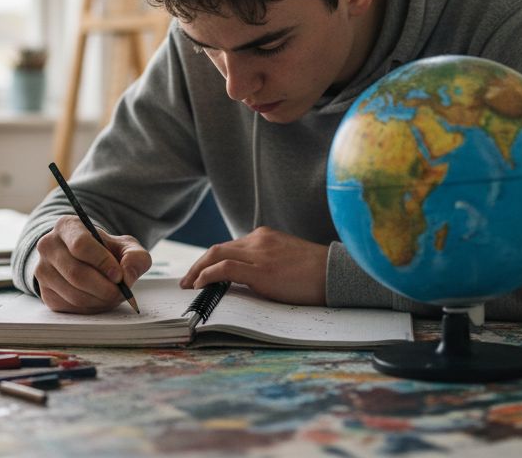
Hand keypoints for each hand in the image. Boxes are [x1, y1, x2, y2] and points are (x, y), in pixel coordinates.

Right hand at [35, 215, 150, 313]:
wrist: (87, 261)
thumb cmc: (106, 251)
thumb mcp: (126, 246)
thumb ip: (135, 257)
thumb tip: (127, 276)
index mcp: (67, 226)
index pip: (81, 245)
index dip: (102, 262)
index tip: (118, 275)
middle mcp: (48, 246)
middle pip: (76, 273)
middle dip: (104, 288)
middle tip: (121, 291)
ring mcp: (43, 270)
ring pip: (74, 294)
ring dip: (99, 300)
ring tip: (113, 295)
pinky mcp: (45, 293)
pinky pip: (70, 307)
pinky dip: (90, 308)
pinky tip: (99, 299)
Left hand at [180, 227, 326, 305]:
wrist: (335, 274)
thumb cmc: (315, 273)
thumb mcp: (285, 260)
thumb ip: (265, 262)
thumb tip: (244, 279)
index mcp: (264, 236)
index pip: (229, 246)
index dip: (210, 260)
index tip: (200, 274)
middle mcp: (258, 239)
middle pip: (217, 248)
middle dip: (198, 265)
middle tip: (186, 281)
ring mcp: (259, 253)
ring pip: (216, 255)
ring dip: (198, 271)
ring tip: (188, 286)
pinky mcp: (261, 269)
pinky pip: (224, 268)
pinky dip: (207, 275)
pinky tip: (200, 285)